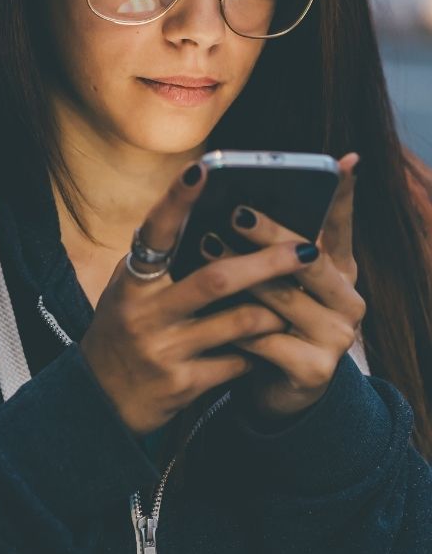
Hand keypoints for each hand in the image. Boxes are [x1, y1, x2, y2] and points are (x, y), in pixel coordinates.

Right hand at [79, 162, 318, 436]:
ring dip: (273, 309)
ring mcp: (162, 351)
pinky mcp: (182, 385)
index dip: (177, 201)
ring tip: (297, 299)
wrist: (99, 401)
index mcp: (129, 283)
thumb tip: (206, 221)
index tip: (202, 170)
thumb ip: (159, 264)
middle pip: (215, 279)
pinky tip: (266, 344)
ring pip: (237, 323)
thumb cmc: (120, 333)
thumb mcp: (126, 293)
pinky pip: (236, 363)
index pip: (154, 233)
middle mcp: (143, 314)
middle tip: (306, 249)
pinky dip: (256, 350)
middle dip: (267, 263)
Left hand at [201, 153, 364, 419]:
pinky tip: (205, 310)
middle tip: (235, 211)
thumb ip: (264, 248)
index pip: (342, 227)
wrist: (271, 390)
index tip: (341, 162)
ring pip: (282, 298)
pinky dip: (232, 325)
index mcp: (340, 272)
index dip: (343, 196)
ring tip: (205, 248)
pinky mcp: (313, 369)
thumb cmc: (265, 323)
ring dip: (240, 275)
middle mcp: (347, 300)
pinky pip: (265, 340)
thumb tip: (230, 198)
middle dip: (269, 234)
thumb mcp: (271, 282)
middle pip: (308, 259)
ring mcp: (335, 336)